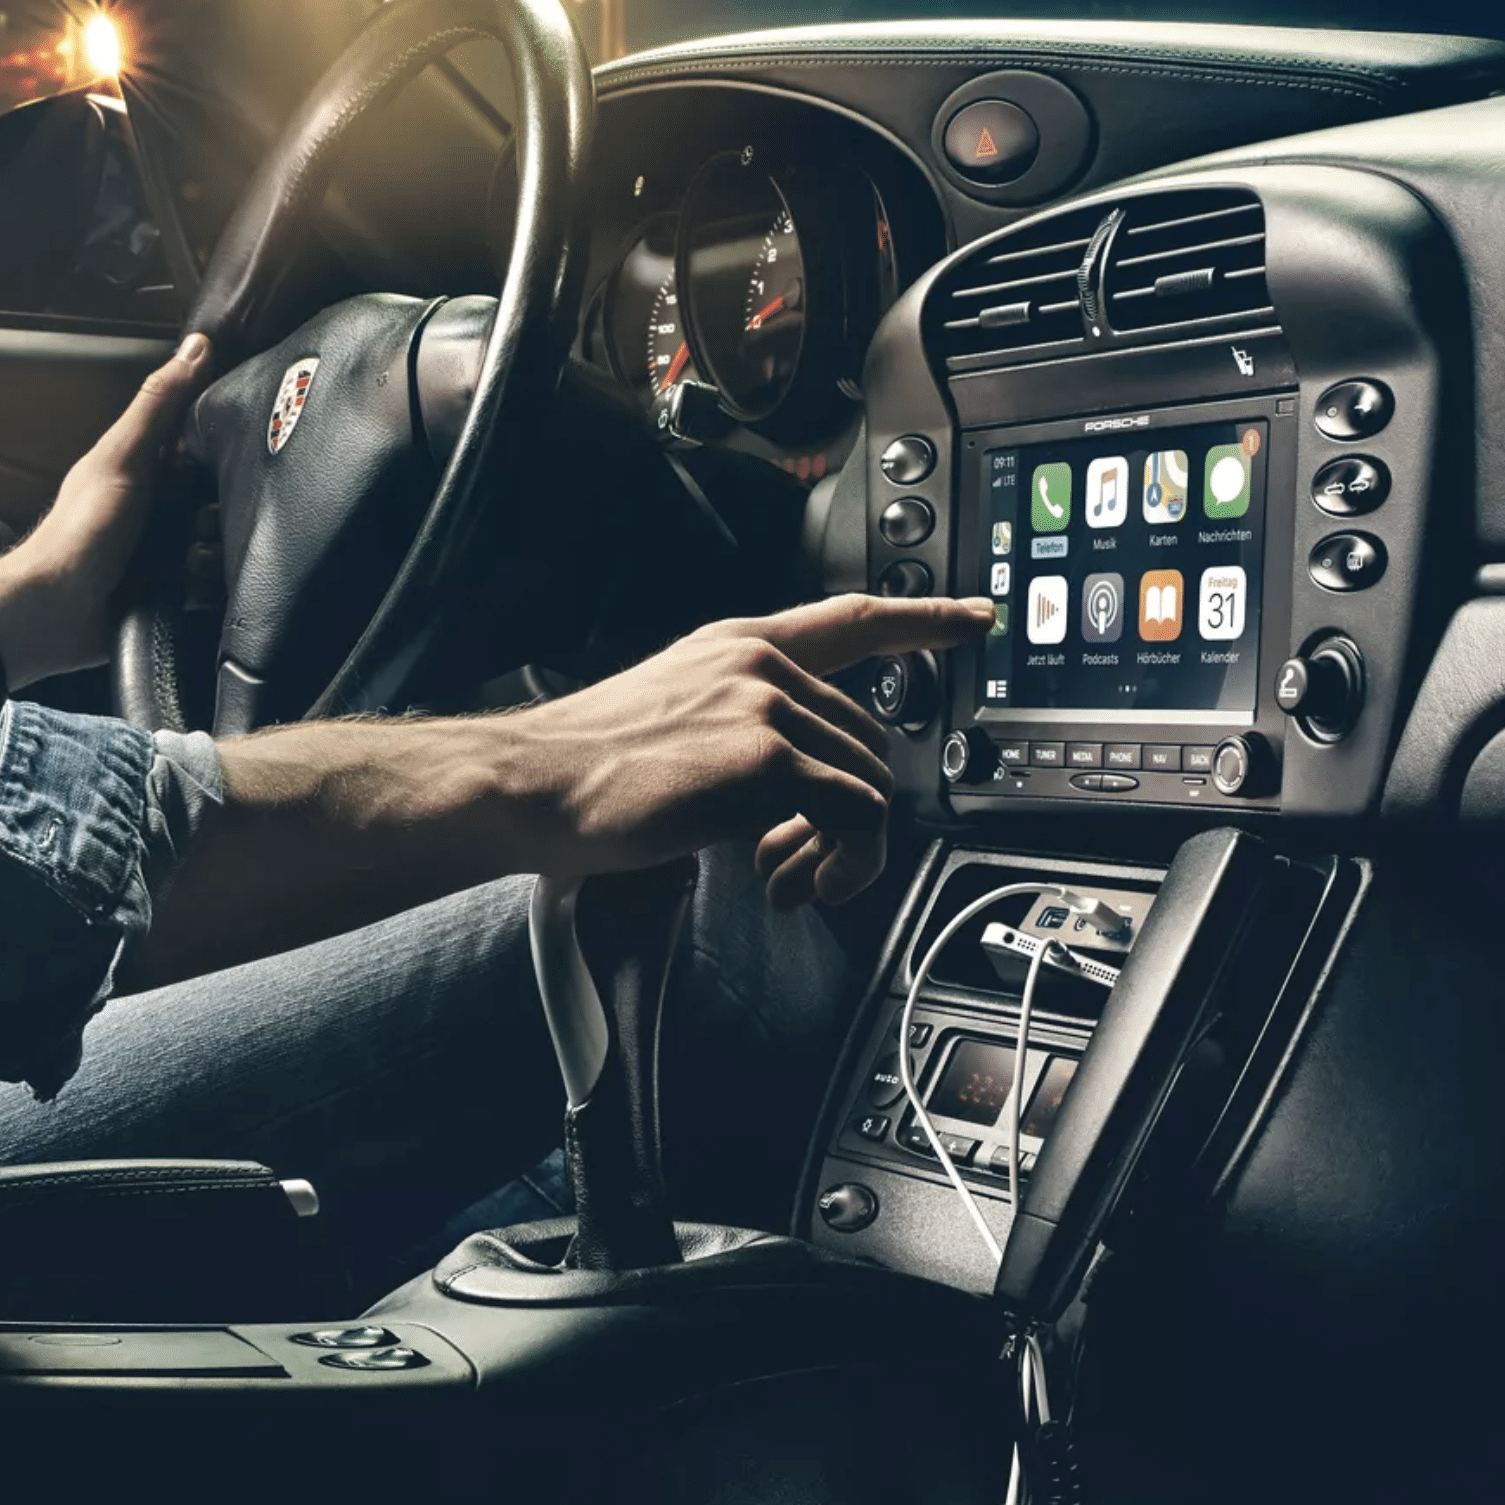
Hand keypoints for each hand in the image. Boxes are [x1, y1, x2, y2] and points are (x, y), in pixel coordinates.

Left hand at [0, 333, 209, 686]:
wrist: (54, 614)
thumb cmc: (81, 531)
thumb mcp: (124, 457)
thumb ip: (159, 405)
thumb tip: (197, 346)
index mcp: (145, 466)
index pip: (203, 442)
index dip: (225, 441)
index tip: (246, 441)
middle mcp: (157, 506)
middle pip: (219, 497)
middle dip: (224, 508)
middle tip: (208, 517)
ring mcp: (164, 551)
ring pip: (219, 543)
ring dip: (214, 553)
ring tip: (193, 560)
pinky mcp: (170, 594)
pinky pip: (210, 587)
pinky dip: (206, 588)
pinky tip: (194, 589)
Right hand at [140, 592, 993, 988]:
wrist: (528, 786)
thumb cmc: (578, 774)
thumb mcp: (669, 724)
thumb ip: (734, 731)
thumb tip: (790, 792)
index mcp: (735, 648)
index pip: (851, 619)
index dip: (923, 619)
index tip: (975, 621)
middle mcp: (758, 662)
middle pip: (869, 738)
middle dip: (848, 815)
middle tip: (791, 867)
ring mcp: (765, 703)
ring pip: (869, 784)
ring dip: (839, 852)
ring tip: (782, 881)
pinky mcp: (768, 756)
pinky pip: (855, 818)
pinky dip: (841, 865)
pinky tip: (787, 885)